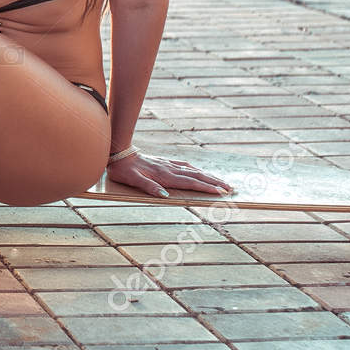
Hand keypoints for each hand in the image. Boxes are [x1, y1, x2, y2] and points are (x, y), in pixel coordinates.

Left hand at [108, 151, 233, 197]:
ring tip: (221, 181)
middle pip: (197, 176)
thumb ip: (148, 187)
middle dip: (214, 182)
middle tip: (230, 188)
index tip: (221, 192)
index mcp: (165, 176)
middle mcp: (169, 169)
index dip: (206, 188)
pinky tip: (200, 171)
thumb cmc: (124, 170)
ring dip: (208, 176)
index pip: (190, 182)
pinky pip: (185, 165)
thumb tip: (165, 196)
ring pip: (193, 170)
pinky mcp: (164, 162)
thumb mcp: (132, 180)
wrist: (118, 153)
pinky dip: (196, 169)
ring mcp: (168, 164)